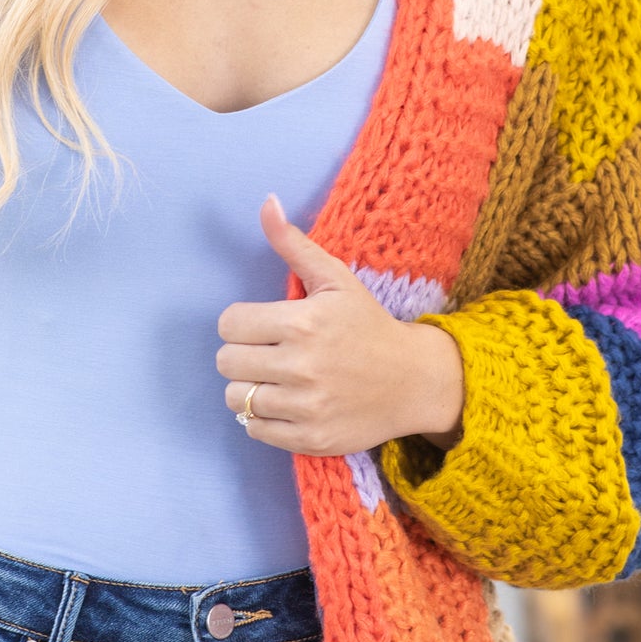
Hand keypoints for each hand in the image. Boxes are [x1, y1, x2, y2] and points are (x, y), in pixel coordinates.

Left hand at [216, 196, 464, 455]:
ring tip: (276, 379)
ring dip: (249, 388)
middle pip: (226, 362)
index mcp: (302, 322)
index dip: (241, 323)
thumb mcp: (335, 279)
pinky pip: (255, 430)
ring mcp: (306, 406)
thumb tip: (266, 202)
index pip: (228, 324)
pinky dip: (264, 418)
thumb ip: (294, 244)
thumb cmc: (368, 325)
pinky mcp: (310, 438)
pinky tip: (287, 402)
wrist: (414, 381)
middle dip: (242, 354)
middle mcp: (301, 366)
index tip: (263, 326)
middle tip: (269, 352)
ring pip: (236, 398)